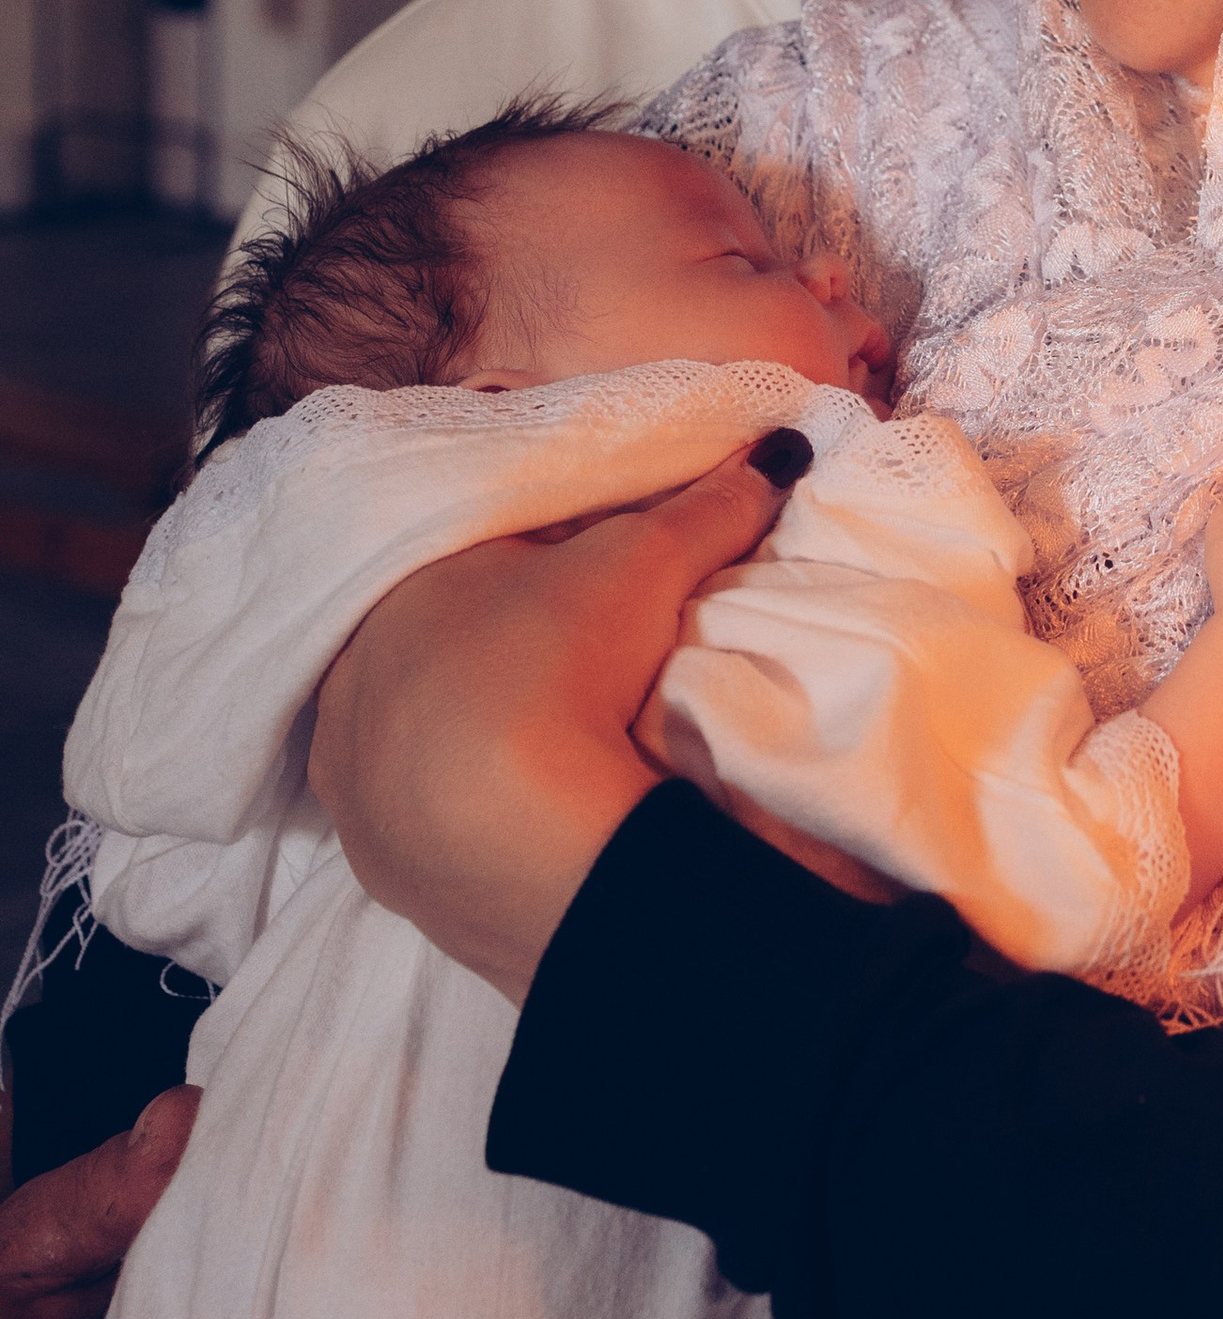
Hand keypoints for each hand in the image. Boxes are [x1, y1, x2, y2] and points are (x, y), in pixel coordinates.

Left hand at [311, 445, 798, 1002]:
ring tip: (546, 737)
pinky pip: (417, 820)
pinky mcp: (380, 866)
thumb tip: (777, 452)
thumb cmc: (560, 668)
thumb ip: (704, 505)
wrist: (530, 849)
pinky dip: (462, 808)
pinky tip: (514, 806)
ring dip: (467, 733)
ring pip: (414, 737)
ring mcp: (354, 784)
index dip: (526, 560)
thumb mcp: (643, 564)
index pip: (458, 560)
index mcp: (387, 596)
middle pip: (431, 649)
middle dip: (487, 646)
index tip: (583, 578)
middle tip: (564, 657)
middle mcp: (349, 684)